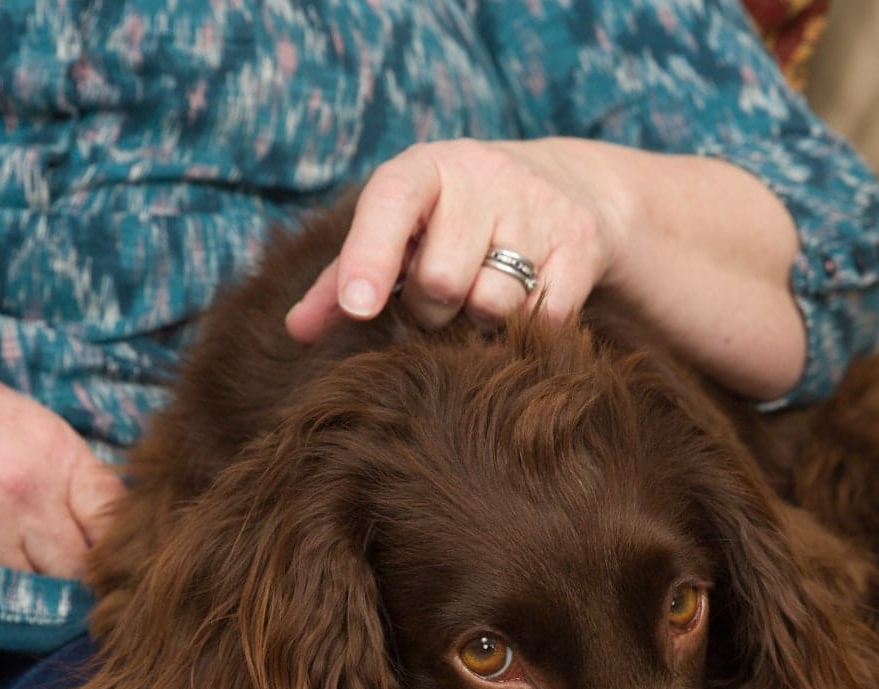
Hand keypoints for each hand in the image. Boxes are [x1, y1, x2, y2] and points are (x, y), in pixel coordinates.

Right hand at [0, 337, 125, 576]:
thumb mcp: (33, 425)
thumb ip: (79, 478)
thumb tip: (121, 531)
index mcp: (52, 456)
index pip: (111, 526)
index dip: (116, 546)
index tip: (114, 553)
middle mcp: (19, 497)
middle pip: (78, 570)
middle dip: (81, 572)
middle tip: (75, 568)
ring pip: (36, 590)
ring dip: (40, 584)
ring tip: (29, 562)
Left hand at [285, 138, 624, 340]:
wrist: (565, 186)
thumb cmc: (456, 218)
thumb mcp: (402, 230)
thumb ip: (343, 279)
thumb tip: (296, 331)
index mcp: (427, 166)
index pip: (391, 204)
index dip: (370, 258)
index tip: (359, 308)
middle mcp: (485, 175)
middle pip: (441, 281)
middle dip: (432, 310)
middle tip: (440, 297)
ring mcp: (540, 207)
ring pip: (493, 305)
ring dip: (481, 321)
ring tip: (483, 295)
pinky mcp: (581, 244)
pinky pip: (542, 318)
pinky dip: (526, 327)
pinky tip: (525, 300)